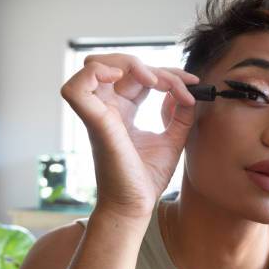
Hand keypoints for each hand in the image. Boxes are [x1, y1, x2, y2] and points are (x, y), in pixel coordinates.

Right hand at [60, 53, 197, 225]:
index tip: (194, 83)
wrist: (138, 205)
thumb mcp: (174, 139)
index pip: (140, 76)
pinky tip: (122, 78)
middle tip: (178, 86)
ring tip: (155, 81)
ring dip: (128, 63)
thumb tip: (186, 91)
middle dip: (154, 67)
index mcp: (124, 110)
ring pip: (94, 65)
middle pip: (121, 65)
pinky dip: (95, 73)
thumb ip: (181, 115)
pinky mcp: (94, 123)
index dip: (168, 73)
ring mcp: (98, 114)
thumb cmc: (148, 178)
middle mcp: (109, 108)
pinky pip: (75, 88)